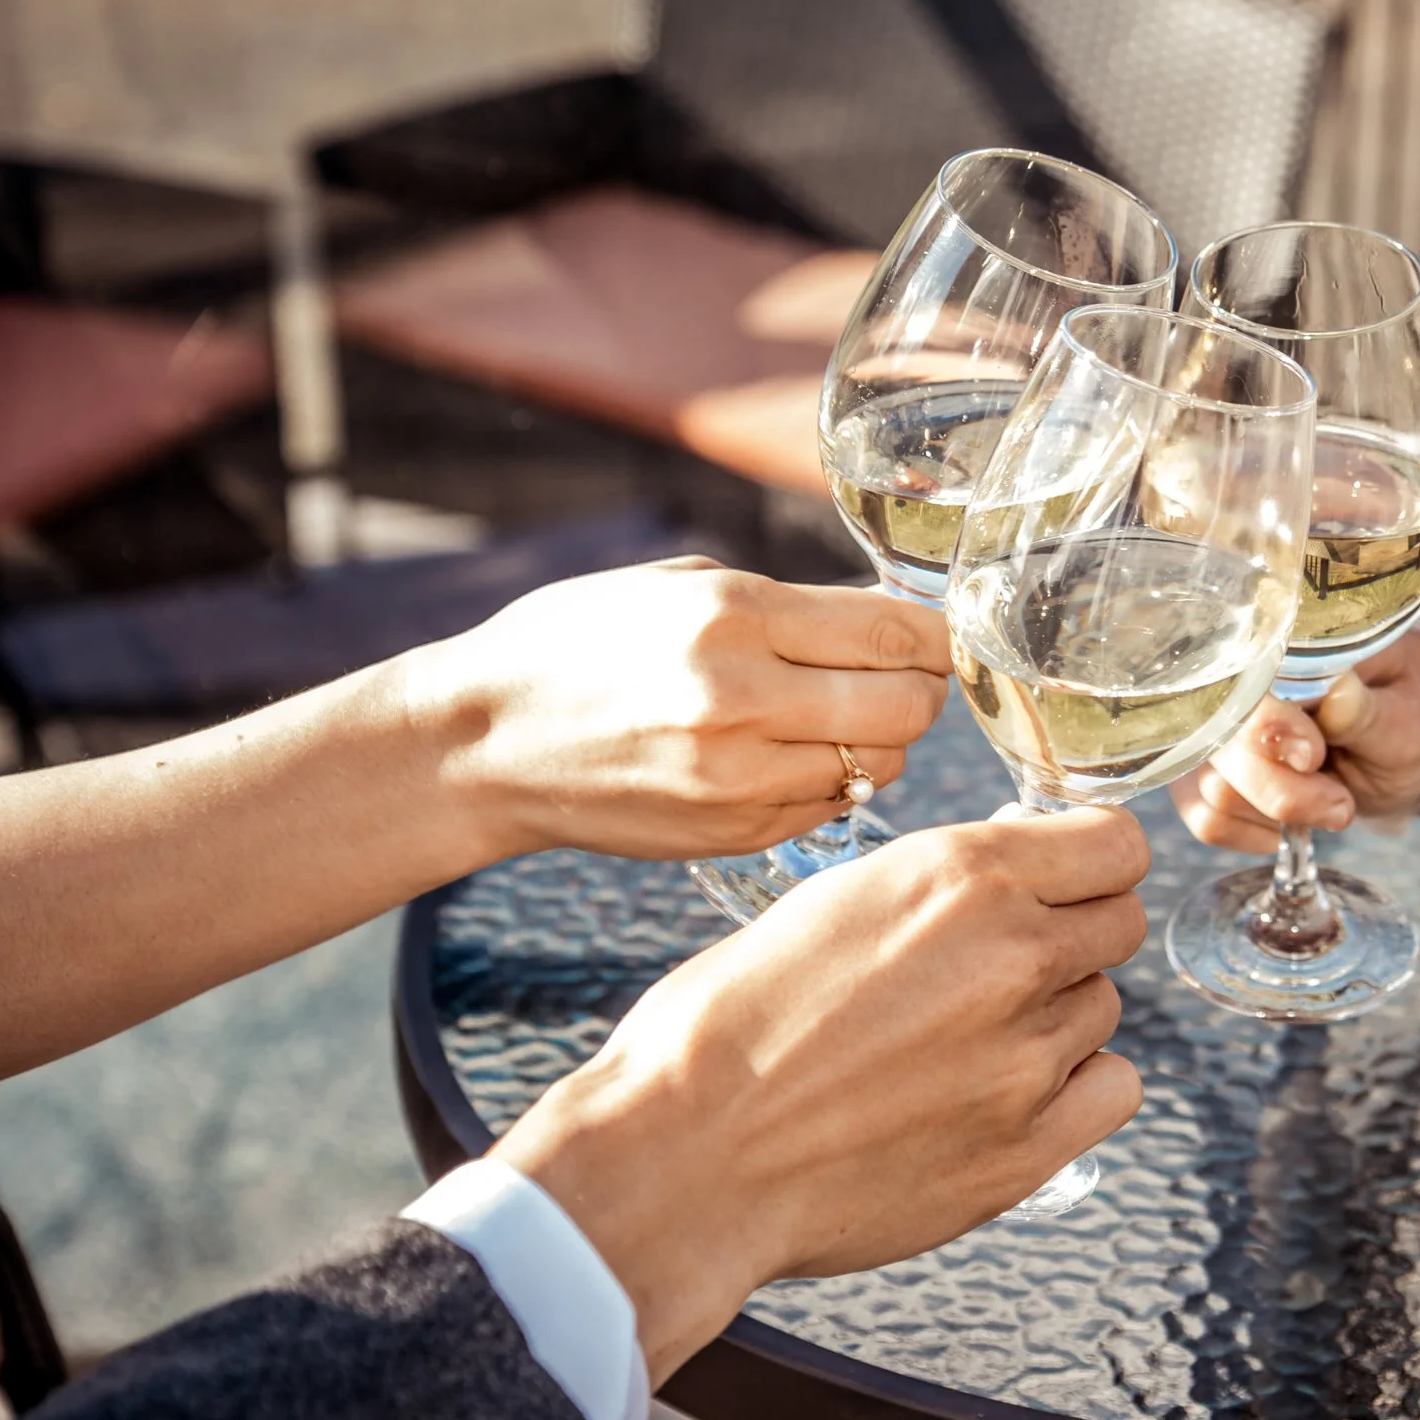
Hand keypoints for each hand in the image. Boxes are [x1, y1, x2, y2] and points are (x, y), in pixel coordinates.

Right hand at [408, 559, 950, 860]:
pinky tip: (792, 758)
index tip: (937, 635)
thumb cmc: (578, 645)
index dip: (937, 635)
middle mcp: (742, 699)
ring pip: (883, 766)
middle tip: (900, 679)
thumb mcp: (680, 587)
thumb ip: (788, 605)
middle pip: (910, 707)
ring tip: (837, 719)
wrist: (483, 743)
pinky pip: (833, 808)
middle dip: (922, 689)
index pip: (896, 634)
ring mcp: (738, 778)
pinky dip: (834, 782)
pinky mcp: (733, 833)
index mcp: (734, 615)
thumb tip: (889, 625)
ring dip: (881, 742)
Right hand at [494, 805, 1149, 1378]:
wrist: (684, 1159)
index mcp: (962, 876)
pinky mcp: (1028, 1150)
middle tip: (1004, 963)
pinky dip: (1075, 1089)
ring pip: (1103, 1007)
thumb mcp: (835, 899)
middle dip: (1073, 931)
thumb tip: (1015, 870)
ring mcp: (1028, 1058)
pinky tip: (1006, 1095)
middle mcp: (1014, 956)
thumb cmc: (729, 1025)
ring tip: (963, 1043)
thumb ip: (944, 884)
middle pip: (1120, 922)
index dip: (1091, 857)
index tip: (1065, 877)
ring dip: (1055, 1016)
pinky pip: (1112, 1089)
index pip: (1116, 843)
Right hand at [1172, 631, 1419, 850]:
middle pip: (1222, 747)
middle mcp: (1231, 688)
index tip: (1313, 756)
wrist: (1388, 750)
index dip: (1268, 725)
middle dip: (1284, 791)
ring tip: (1327, 802)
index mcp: (1281, 651)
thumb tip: (1338, 692)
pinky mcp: (1204, 779)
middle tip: (1340, 802)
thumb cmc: (1394, 722)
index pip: (1243, 681)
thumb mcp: (1399, 719)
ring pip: (1214, 790)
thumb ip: (1367, 713)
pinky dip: (1255, 834)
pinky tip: (1289, 823)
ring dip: (1279, 815)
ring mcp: (1212, 735)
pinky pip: (1208, 820)